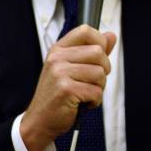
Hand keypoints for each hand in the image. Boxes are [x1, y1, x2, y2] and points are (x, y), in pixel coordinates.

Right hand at [20, 25, 115, 150]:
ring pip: (100, 73)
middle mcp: (57, 58)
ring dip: (99, 87)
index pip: (86, 31)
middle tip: (91, 81)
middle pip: (98, 52)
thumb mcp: (72, 67)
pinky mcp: (66, 90)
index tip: (98, 57)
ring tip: (85, 93)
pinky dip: (95, 101)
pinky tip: (82, 103)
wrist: (40, 120)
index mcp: (59, 50)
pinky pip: (96, 91)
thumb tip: (111, 35)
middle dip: (103, 70)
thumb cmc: (58, 94)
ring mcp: (60, 73)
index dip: (100, 42)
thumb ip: (92, 50)